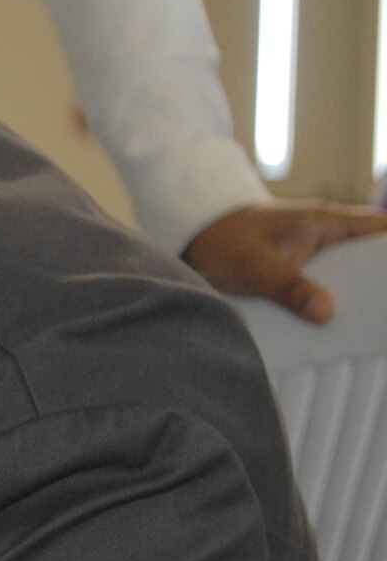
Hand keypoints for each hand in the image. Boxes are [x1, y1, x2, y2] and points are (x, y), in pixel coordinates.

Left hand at [182, 200, 386, 322]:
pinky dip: (336, 310)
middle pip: (375, 264)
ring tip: (370, 335)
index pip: (385, 233)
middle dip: (380, 290)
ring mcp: (321, 259)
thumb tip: (326, 312)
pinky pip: (332, 294)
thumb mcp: (252, 264)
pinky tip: (341, 337)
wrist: (193, 238)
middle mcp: (332, 239)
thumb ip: (287, 286)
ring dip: (361, 304)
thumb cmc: (223, 239)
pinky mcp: (307, 278)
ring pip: (355, 282)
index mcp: (330, 223)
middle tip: (381, 323)